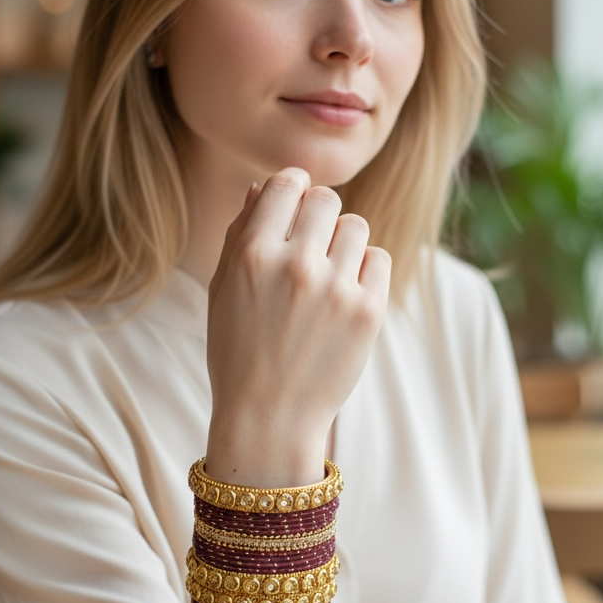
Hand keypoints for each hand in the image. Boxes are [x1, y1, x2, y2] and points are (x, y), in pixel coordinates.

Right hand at [205, 168, 390, 486]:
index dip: (293, 188)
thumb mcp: (222, 290)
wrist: (269, 418)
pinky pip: (379, 259)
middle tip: (312, 243)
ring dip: (343, 242)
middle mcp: (295, 266)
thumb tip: (265, 187)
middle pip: (327, 200)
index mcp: (252, 255)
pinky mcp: (368, 312)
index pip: (287, 184)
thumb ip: (242, 232)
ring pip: (356, 227)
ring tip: (328, 274)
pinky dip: (366, 270)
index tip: (294, 205)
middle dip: (319, 214)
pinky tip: (346, 293)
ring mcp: (336, 290)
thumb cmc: (238, 352)